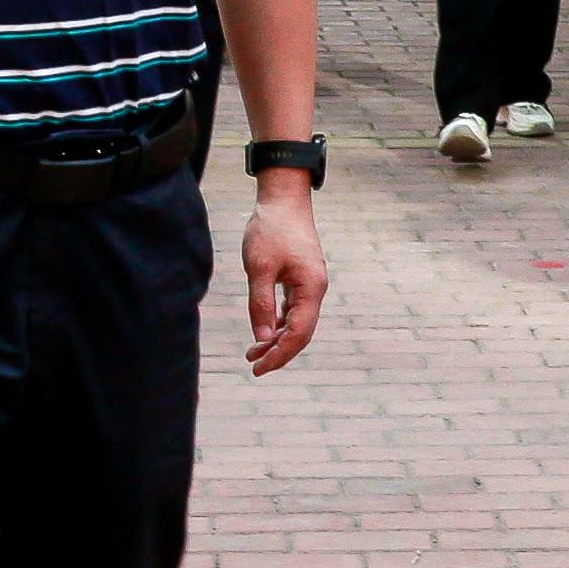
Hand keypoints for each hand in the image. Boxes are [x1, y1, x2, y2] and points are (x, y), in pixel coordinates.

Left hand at [240, 179, 325, 375]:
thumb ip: (260, 304)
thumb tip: (262, 339)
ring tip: (253, 353)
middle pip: (301, 333)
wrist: (284, 199)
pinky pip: (293, 310)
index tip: (258, 369)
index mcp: (311, 289)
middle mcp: (315, 290)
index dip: (279, 355)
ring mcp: (310, 284)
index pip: (298, 334)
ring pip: (296, 322)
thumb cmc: (270, 230)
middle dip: (278, 352)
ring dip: (277, 339)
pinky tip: (264, 331)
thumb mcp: (259, 268)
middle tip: (253, 365)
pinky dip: (278, 323)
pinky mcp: (301, 278)